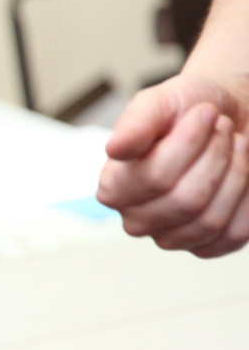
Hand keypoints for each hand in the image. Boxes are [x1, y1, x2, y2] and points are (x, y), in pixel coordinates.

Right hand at [97, 74, 248, 255]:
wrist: (227, 117)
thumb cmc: (189, 110)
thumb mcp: (161, 102)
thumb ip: (136, 122)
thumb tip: (115, 148)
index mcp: (114, 188)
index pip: (155, 179)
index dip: (189, 144)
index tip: (205, 113)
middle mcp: (136, 219)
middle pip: (185, 201)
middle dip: (216, 157)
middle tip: (223, 128)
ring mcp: (170, 237)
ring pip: (210, 221)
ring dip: (235, 174)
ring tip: (236, 145)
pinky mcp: (205, 247)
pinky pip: (233, 235)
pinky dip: (246, 200)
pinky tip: (241, 173)